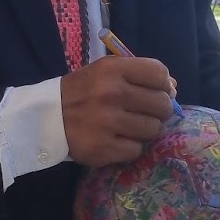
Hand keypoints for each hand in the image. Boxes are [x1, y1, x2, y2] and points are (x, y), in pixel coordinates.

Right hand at [59, 57, 175, 167]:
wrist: (46, 118)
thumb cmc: (81, 92)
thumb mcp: (104, 72)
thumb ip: (137, 75)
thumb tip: (173, 88)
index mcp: (112, 69)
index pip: (158, 73)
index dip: (163, 84)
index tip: (156, 91)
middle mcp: (111, 93)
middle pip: (162, 104)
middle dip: (158, 110)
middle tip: (143, 112)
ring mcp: (108, 123)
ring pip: (153, 129)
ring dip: (144, 130)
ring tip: (127, 126)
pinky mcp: (104, 148)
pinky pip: (136, 149)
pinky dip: (129, 147)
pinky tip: (115, 140)